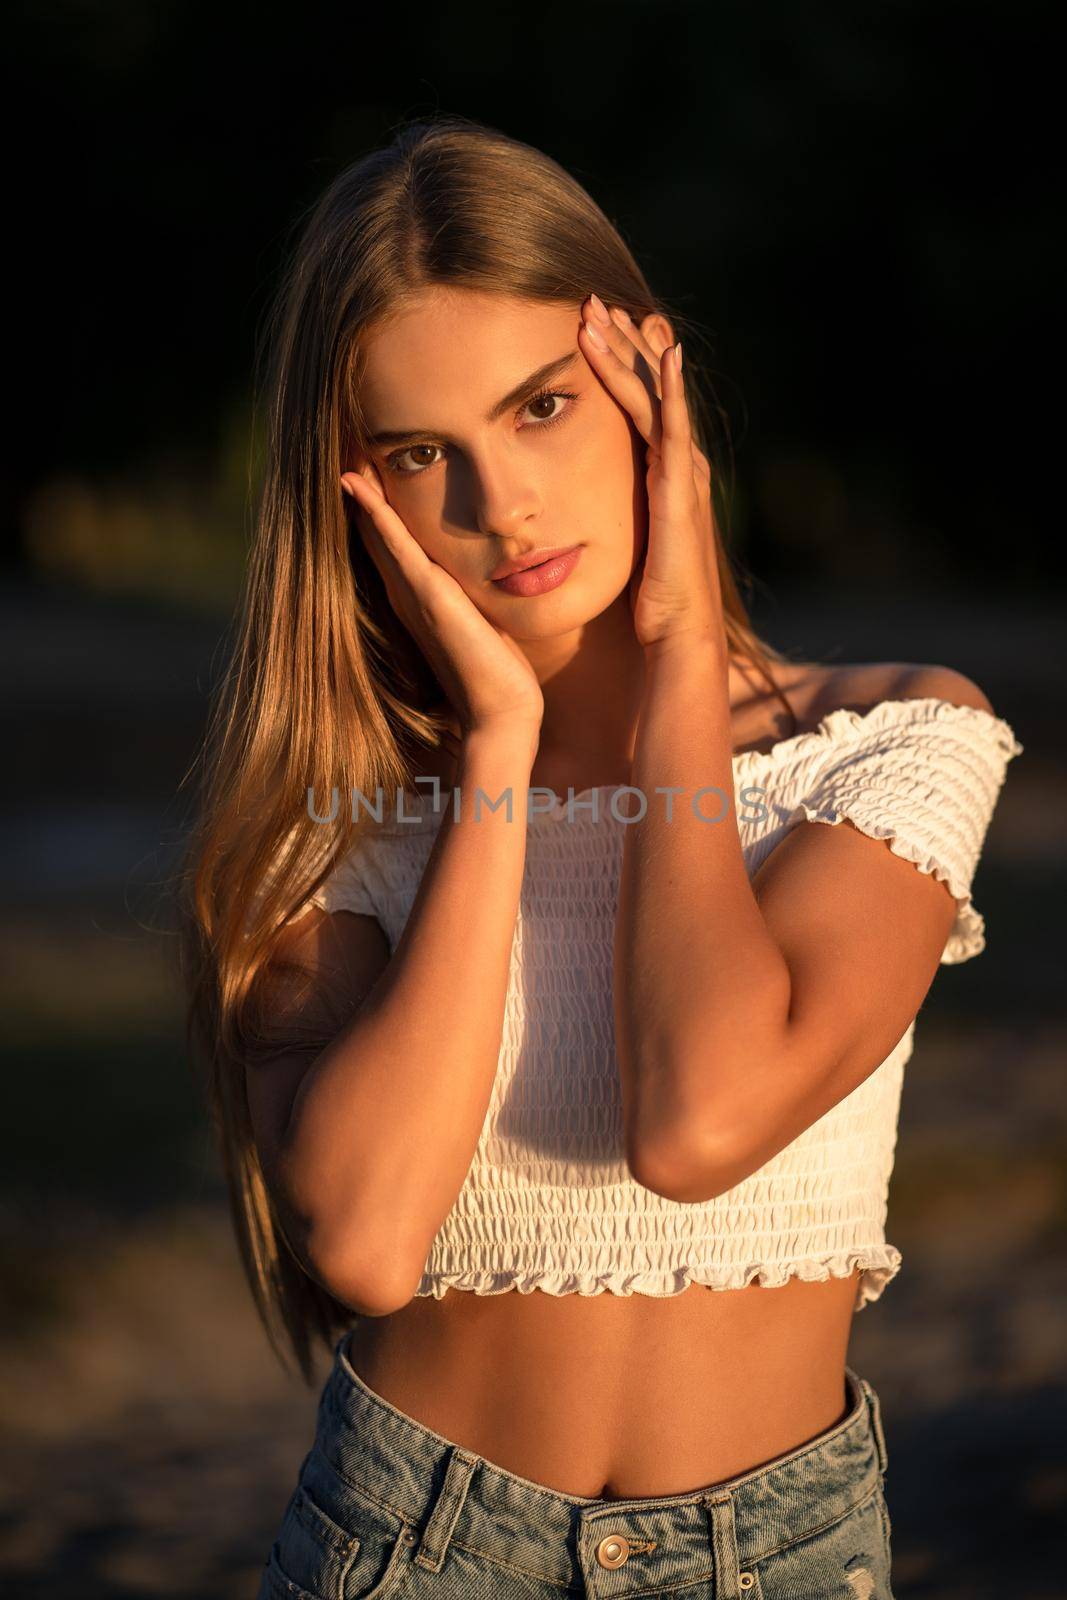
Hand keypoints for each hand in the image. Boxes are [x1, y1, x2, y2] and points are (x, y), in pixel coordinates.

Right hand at [341, 464, 544, 739]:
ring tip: (342, 452)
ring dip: (360, 491)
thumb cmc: (496, 672)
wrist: (500, 711)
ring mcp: (411, 593)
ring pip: (377, 530)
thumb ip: (469, 599)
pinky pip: (394, 543)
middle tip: (344, 448)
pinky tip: (356, 483)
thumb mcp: (480, 622)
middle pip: (375, 531)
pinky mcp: (427, 594)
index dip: (375, 506)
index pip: (390, 542)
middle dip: (361, 491)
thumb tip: (480, 581)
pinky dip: (374, 511)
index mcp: (416, 599)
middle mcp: (405, 594)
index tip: (366, 468)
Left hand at [578, 295, 725, 652]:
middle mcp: (678, 467)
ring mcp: (683, 475)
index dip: (617, 366)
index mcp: (661, 477)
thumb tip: (563, 508)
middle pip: (648, 389)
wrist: (677, 639)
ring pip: (655, 397)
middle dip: (624, 344)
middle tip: (595, 300)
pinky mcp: (681, 490)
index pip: (637, 407)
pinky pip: (673, 428)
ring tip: (606, 311)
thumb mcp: (621, 546)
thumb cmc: (646, 606)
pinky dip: (670, 388)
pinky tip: (666, 352)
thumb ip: (602, 516)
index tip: (591, 329)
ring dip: (632, 352)